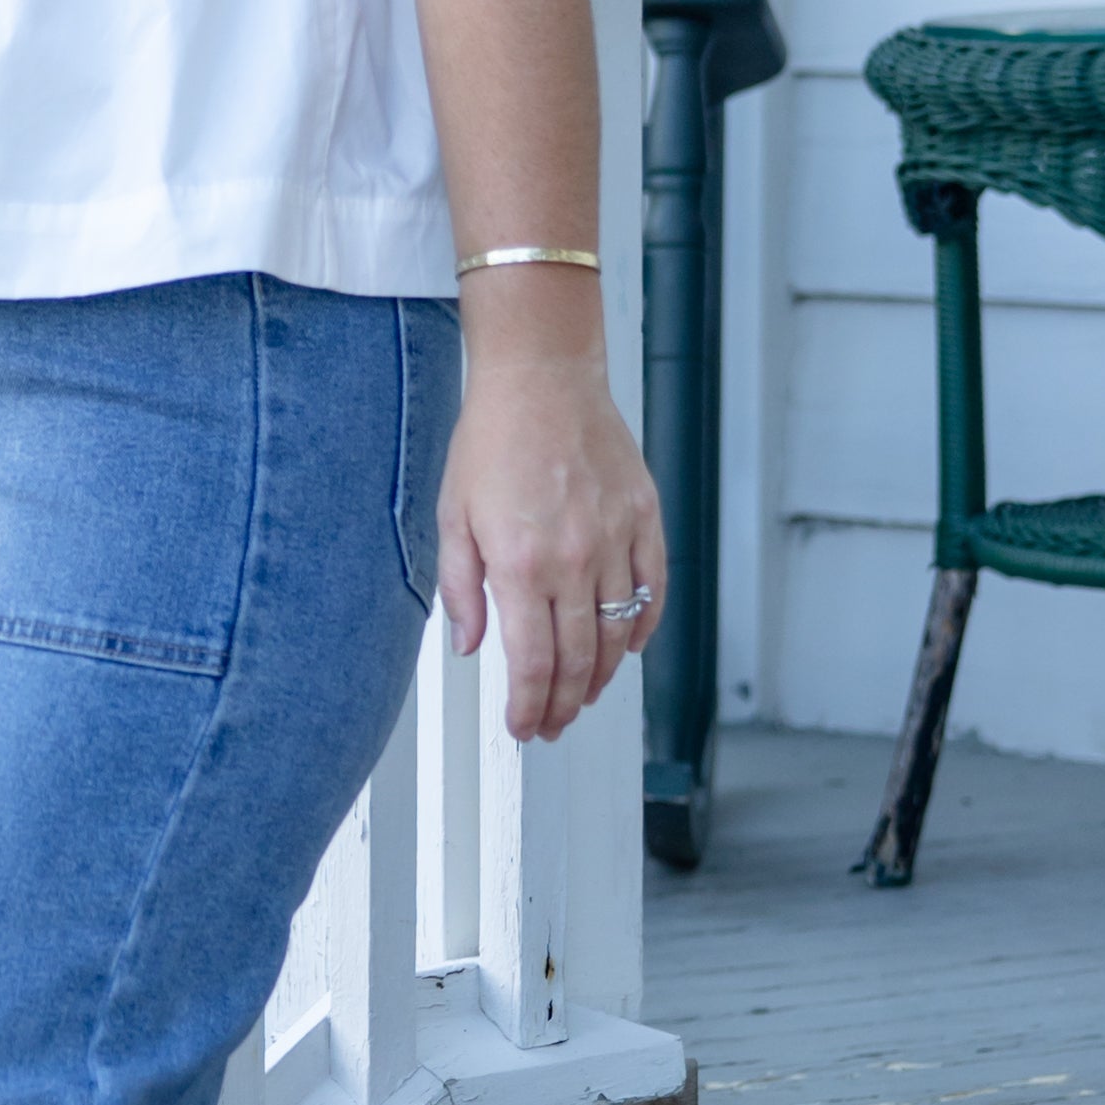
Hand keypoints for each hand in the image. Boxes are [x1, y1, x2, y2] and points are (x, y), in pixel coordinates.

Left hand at [437, 350, 664, 745]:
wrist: (541, 377)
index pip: (532, 664)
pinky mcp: (644, 518)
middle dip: (564, 706)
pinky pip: (652, 590)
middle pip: (578, 661)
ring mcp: (615, 539)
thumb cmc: (493, 439)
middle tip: (553, 725)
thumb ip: (460, 589)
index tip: (524, 726)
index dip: (529, 707)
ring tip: (585, 696)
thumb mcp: (452, 517)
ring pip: (618, 634)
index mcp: (520, 563)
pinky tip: (627, 646)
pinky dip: (643, 627)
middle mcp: (572, 558)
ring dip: (603, 677)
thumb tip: (470, 647)